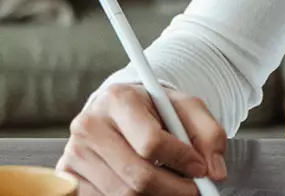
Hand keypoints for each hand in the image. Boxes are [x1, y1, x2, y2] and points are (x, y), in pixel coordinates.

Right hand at [56, 83, 226, 194]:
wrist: (121, 110)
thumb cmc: (156, 109)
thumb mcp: (186, 108)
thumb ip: (208, 133)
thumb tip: (215, 170)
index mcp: (118, 99)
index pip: (151, 141)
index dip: (181, 160)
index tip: (200, 169)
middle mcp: (90, 124)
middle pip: (137, 175)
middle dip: (173, 189)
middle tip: (194, 190)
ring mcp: (74, 153)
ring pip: (122, 194)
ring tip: (172, 186)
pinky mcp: (68, 176)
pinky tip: (147, 190)